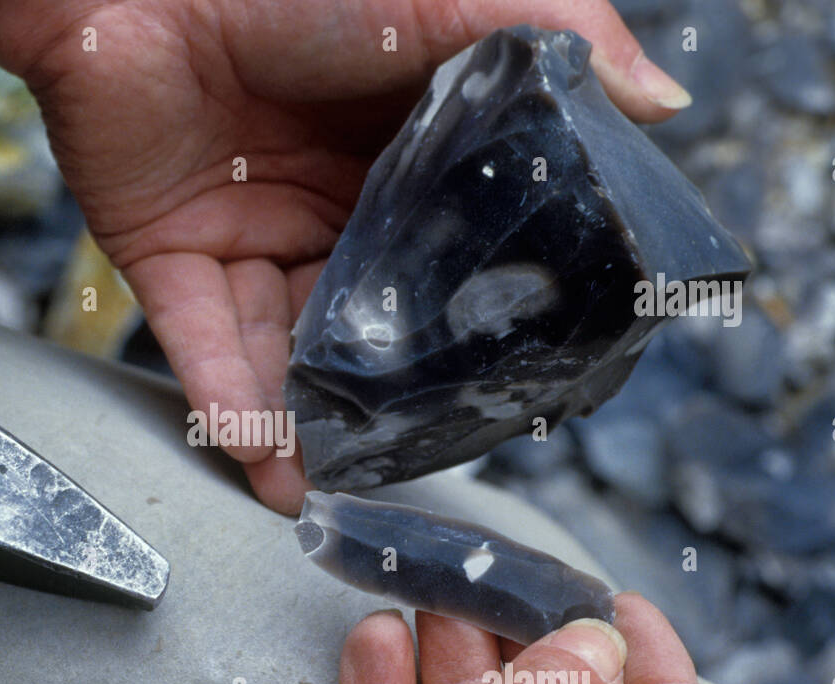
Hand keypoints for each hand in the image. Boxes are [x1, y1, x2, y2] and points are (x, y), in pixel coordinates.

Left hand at [0, 0, 690, 512]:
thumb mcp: (447, 2)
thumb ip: (553, 44)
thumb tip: (662, 103)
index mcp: (395, 163)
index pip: (443, 266)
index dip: (470, 329)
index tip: (500, 387)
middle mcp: (324, 212)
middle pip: (362, 328)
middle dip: (382, 400)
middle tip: (414, 459)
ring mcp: (248, 239)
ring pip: (284, 354)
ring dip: (305, 425)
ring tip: (333, 485)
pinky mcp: (172, 257)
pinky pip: (204, 345)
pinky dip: (229, 404)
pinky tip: (266, 458)